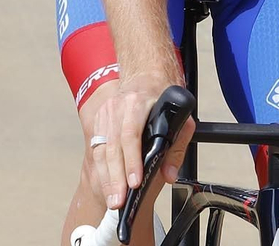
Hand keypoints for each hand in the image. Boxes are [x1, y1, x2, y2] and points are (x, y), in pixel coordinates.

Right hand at [88, 71, 194, 209]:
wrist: (145, 76)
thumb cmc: (163, 98)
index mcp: (137, 103)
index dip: (132, 160)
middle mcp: (117, 107)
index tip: (135, 182)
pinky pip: (97, 149)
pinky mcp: (99, 120)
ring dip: (107, 178)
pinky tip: (107, 186)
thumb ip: (177, 147)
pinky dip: (102, 170)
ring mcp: (105, 113)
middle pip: (113, 147)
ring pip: (101, 150)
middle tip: (119, 201)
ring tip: (113, 200)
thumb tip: (168, 174)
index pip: (131, 134)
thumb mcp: (181, 118)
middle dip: (116, 178)